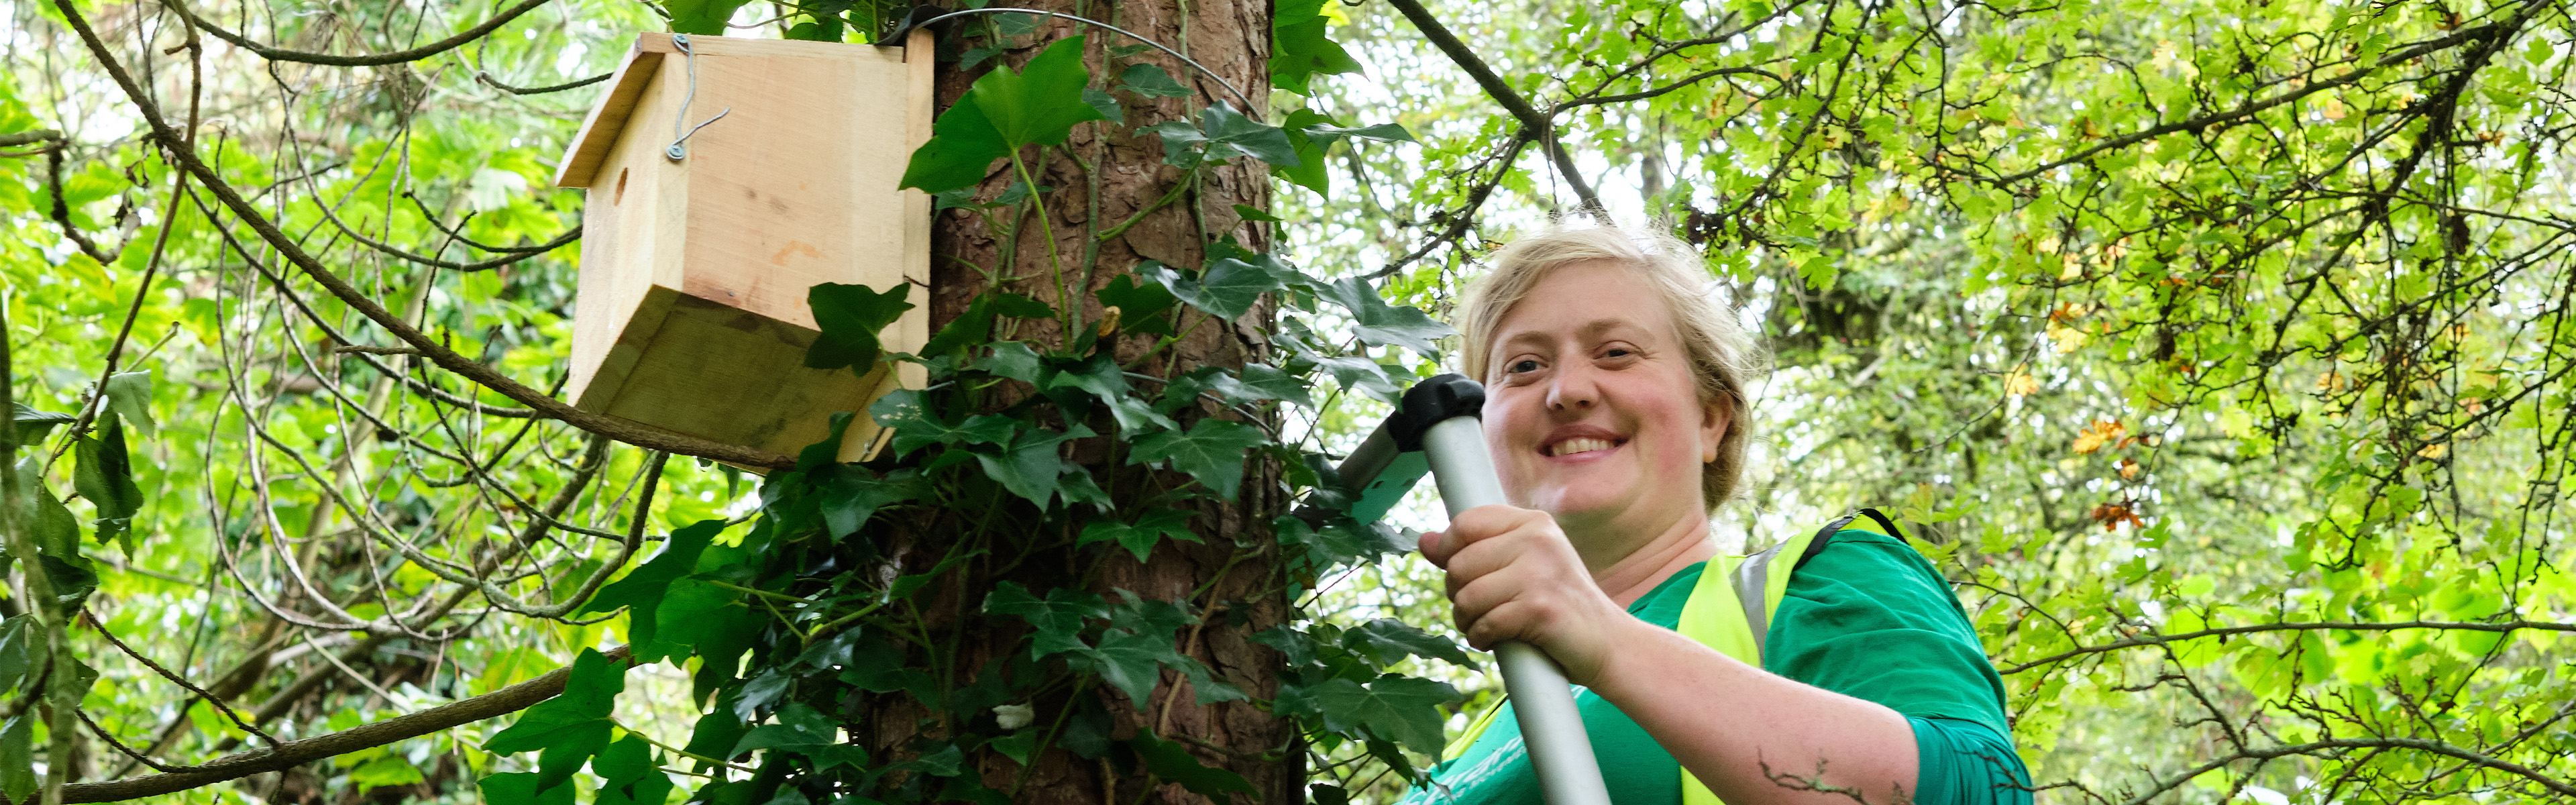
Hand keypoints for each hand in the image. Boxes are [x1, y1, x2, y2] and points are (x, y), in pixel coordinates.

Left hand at [1418, 505, 1632, 685]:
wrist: (1610, 644)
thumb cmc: (1560, 607)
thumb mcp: (1523, 567)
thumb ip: (1478, 551)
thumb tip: (1424, 541)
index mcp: (1533, 523)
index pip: (1466, 523)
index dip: (1448, 552)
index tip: (1460, 577)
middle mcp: (1537, 540)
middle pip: (1459, 564)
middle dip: (1457, 595)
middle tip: (1479, 611)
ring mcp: (1541, 572)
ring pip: (1467, 596)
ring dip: (1467, 621)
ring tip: (1486, 627)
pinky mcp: (1540, 608)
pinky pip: (1485, 623)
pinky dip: (1482, 638)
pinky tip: (1496, 641)